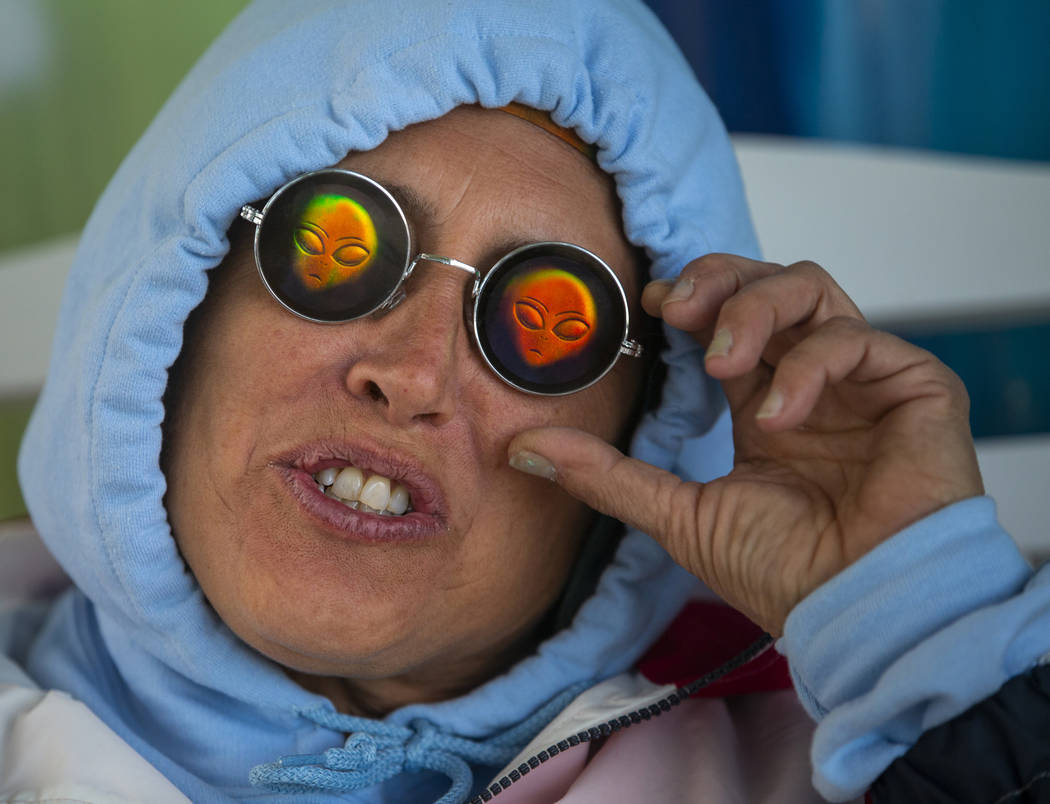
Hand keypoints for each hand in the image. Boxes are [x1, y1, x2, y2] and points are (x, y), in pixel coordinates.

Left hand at [509, 254, 983, 635]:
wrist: (856, 613)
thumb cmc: (784, 574)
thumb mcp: (678, 515)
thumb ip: (605, 474)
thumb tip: (523, 447)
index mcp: (766, 405)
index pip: (730, 322)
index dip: (696, 299)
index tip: (654, 306)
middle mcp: (812, 384)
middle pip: (769, 286)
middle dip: (719, 282)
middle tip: (678, 307)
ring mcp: (863, 381)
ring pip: (811, 290)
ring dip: (755, 310)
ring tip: (721, 361)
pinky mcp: (915, 385)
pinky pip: (857, 337)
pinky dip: (808, 365)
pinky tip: (779, 416)